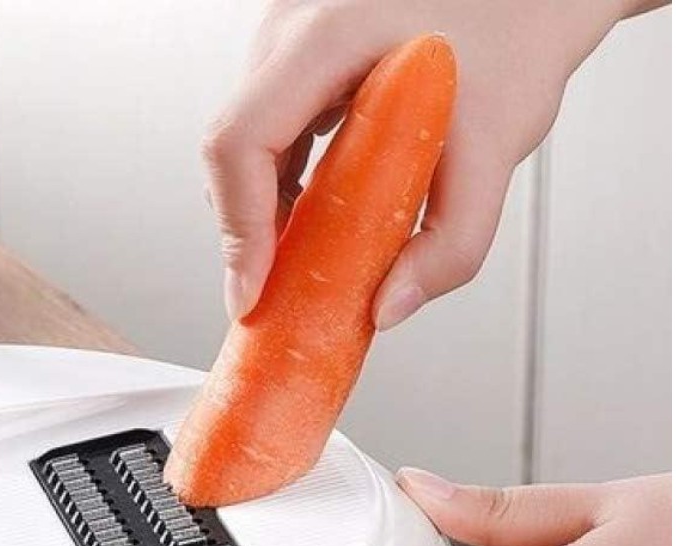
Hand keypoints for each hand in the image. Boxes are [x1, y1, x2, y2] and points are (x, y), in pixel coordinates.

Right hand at [204, 0, 642, 324]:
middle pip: (233, 152)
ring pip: (245, 148)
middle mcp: (293, 28)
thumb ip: (452, 243)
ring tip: (309, 254)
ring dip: (267, 212)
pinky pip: (267, 134)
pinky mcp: (297, 58)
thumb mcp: (498, 145)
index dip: (237, 229)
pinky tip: (319, 214)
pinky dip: (283, 187)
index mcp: (329, 36)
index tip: (254, 292)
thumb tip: (387, 309)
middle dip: (251, 233)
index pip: (240, 142)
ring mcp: (289, 40)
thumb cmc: (520, 33)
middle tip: (284, 290)